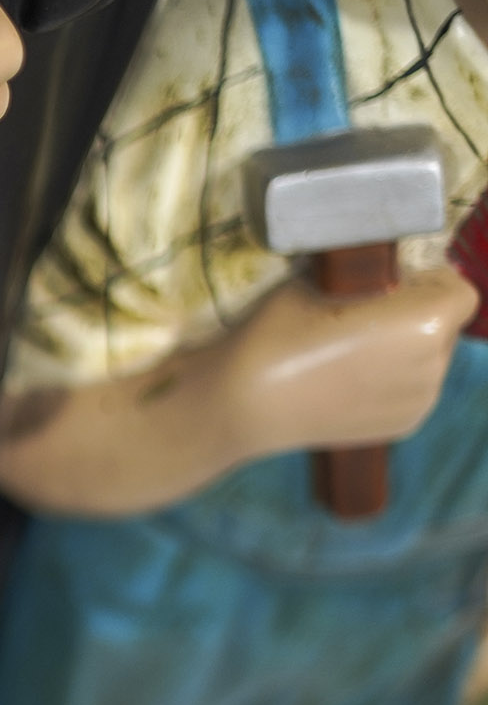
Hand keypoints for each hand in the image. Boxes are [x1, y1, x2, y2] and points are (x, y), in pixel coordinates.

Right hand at [219, 268, 478, 457]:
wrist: (245, 401)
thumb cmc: (279, 332)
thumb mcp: (323, 280)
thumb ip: (368, 277)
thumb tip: (385, 278)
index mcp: (426, 321)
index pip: (460, 292)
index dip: (429, 283)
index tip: (392, 285)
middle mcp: (435, 364)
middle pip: (445, 328)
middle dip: (416, 318)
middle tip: (365, 319)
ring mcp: (421, 401)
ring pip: (429, 362)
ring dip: (405, 352)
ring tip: (352, 354)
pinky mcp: (402, 427)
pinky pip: (412, 392)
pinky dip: (392, 383)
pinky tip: (350, 382)